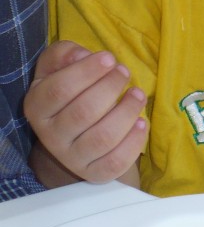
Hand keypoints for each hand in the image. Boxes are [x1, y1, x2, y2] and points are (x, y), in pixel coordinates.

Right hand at [24, 41, 147, 184]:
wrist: (75, 131)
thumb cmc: (71, 89)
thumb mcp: (59, 66)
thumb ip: (65, 54)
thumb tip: (82, 56)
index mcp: (37, 106)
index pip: (59, 90)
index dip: (88, 72)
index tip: (109, 58)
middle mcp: (50, 135)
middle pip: (83, 112)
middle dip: (110, 87)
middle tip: (125, 72)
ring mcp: (72, 157)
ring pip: (102, 138)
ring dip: (127, 112)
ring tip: (138, 94)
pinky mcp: (94, 172)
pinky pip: (115, 162)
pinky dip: (134, 142)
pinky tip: (141, 122)